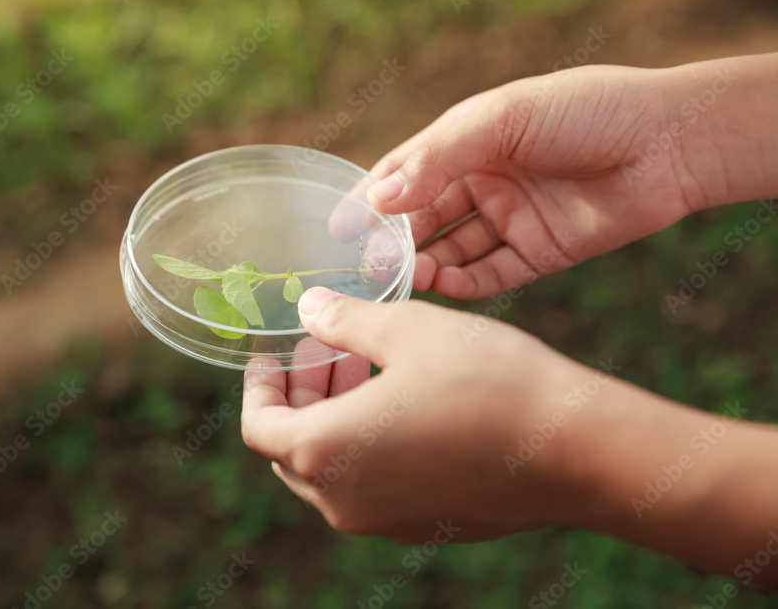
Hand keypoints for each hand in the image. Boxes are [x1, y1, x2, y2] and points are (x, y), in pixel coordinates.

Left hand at [241, 287, 617, 542]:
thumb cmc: (487, 381)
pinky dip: (366, 444)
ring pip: (332, 467)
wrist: (574, 448)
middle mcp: (344, 500)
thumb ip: (342, 321)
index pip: (259, 425)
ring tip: (368, 364)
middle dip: (301, 394)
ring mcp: (384, 521)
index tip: (273, 351)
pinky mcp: (422, 525)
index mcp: (325, 452)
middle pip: (291, 448)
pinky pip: (371, 485)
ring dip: (335, 415)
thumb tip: (307, 309)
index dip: (259, 384)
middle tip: (329, 347)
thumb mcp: (404, 330)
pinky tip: (402, 402)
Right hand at [365, 64, 696, 299]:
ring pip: (453, 250)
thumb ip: (437, 160)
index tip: (339, 230)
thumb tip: (377, 200)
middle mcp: (484, 181)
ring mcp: (511, 218)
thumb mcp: (501, 121)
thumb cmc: (583, 111)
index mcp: (468, 141)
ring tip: (410, 279)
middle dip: (396, 242)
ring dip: (428, 266)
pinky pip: (492, 274)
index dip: (371, 201)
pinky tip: (447, 287)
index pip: (405, 174)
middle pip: (424, 219)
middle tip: (373, 268)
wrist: (668, 141)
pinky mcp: (539, 252)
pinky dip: (466, 284)